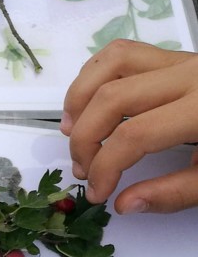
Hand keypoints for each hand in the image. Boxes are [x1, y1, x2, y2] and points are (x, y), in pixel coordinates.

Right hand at [61, 38, 197, 213]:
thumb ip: (175, 193)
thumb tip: (124, 204)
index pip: (134, 136)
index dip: (106, 169)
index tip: (100, 196)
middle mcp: (191, 76)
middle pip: (112, 98)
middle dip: (85, 139)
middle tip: (83, 170)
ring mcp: (184, 60)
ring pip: (111, 64)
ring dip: (80, 98)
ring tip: (71, 131)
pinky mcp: (178, 57)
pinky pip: (125, 53)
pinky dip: (96, 74)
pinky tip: (89, 103)